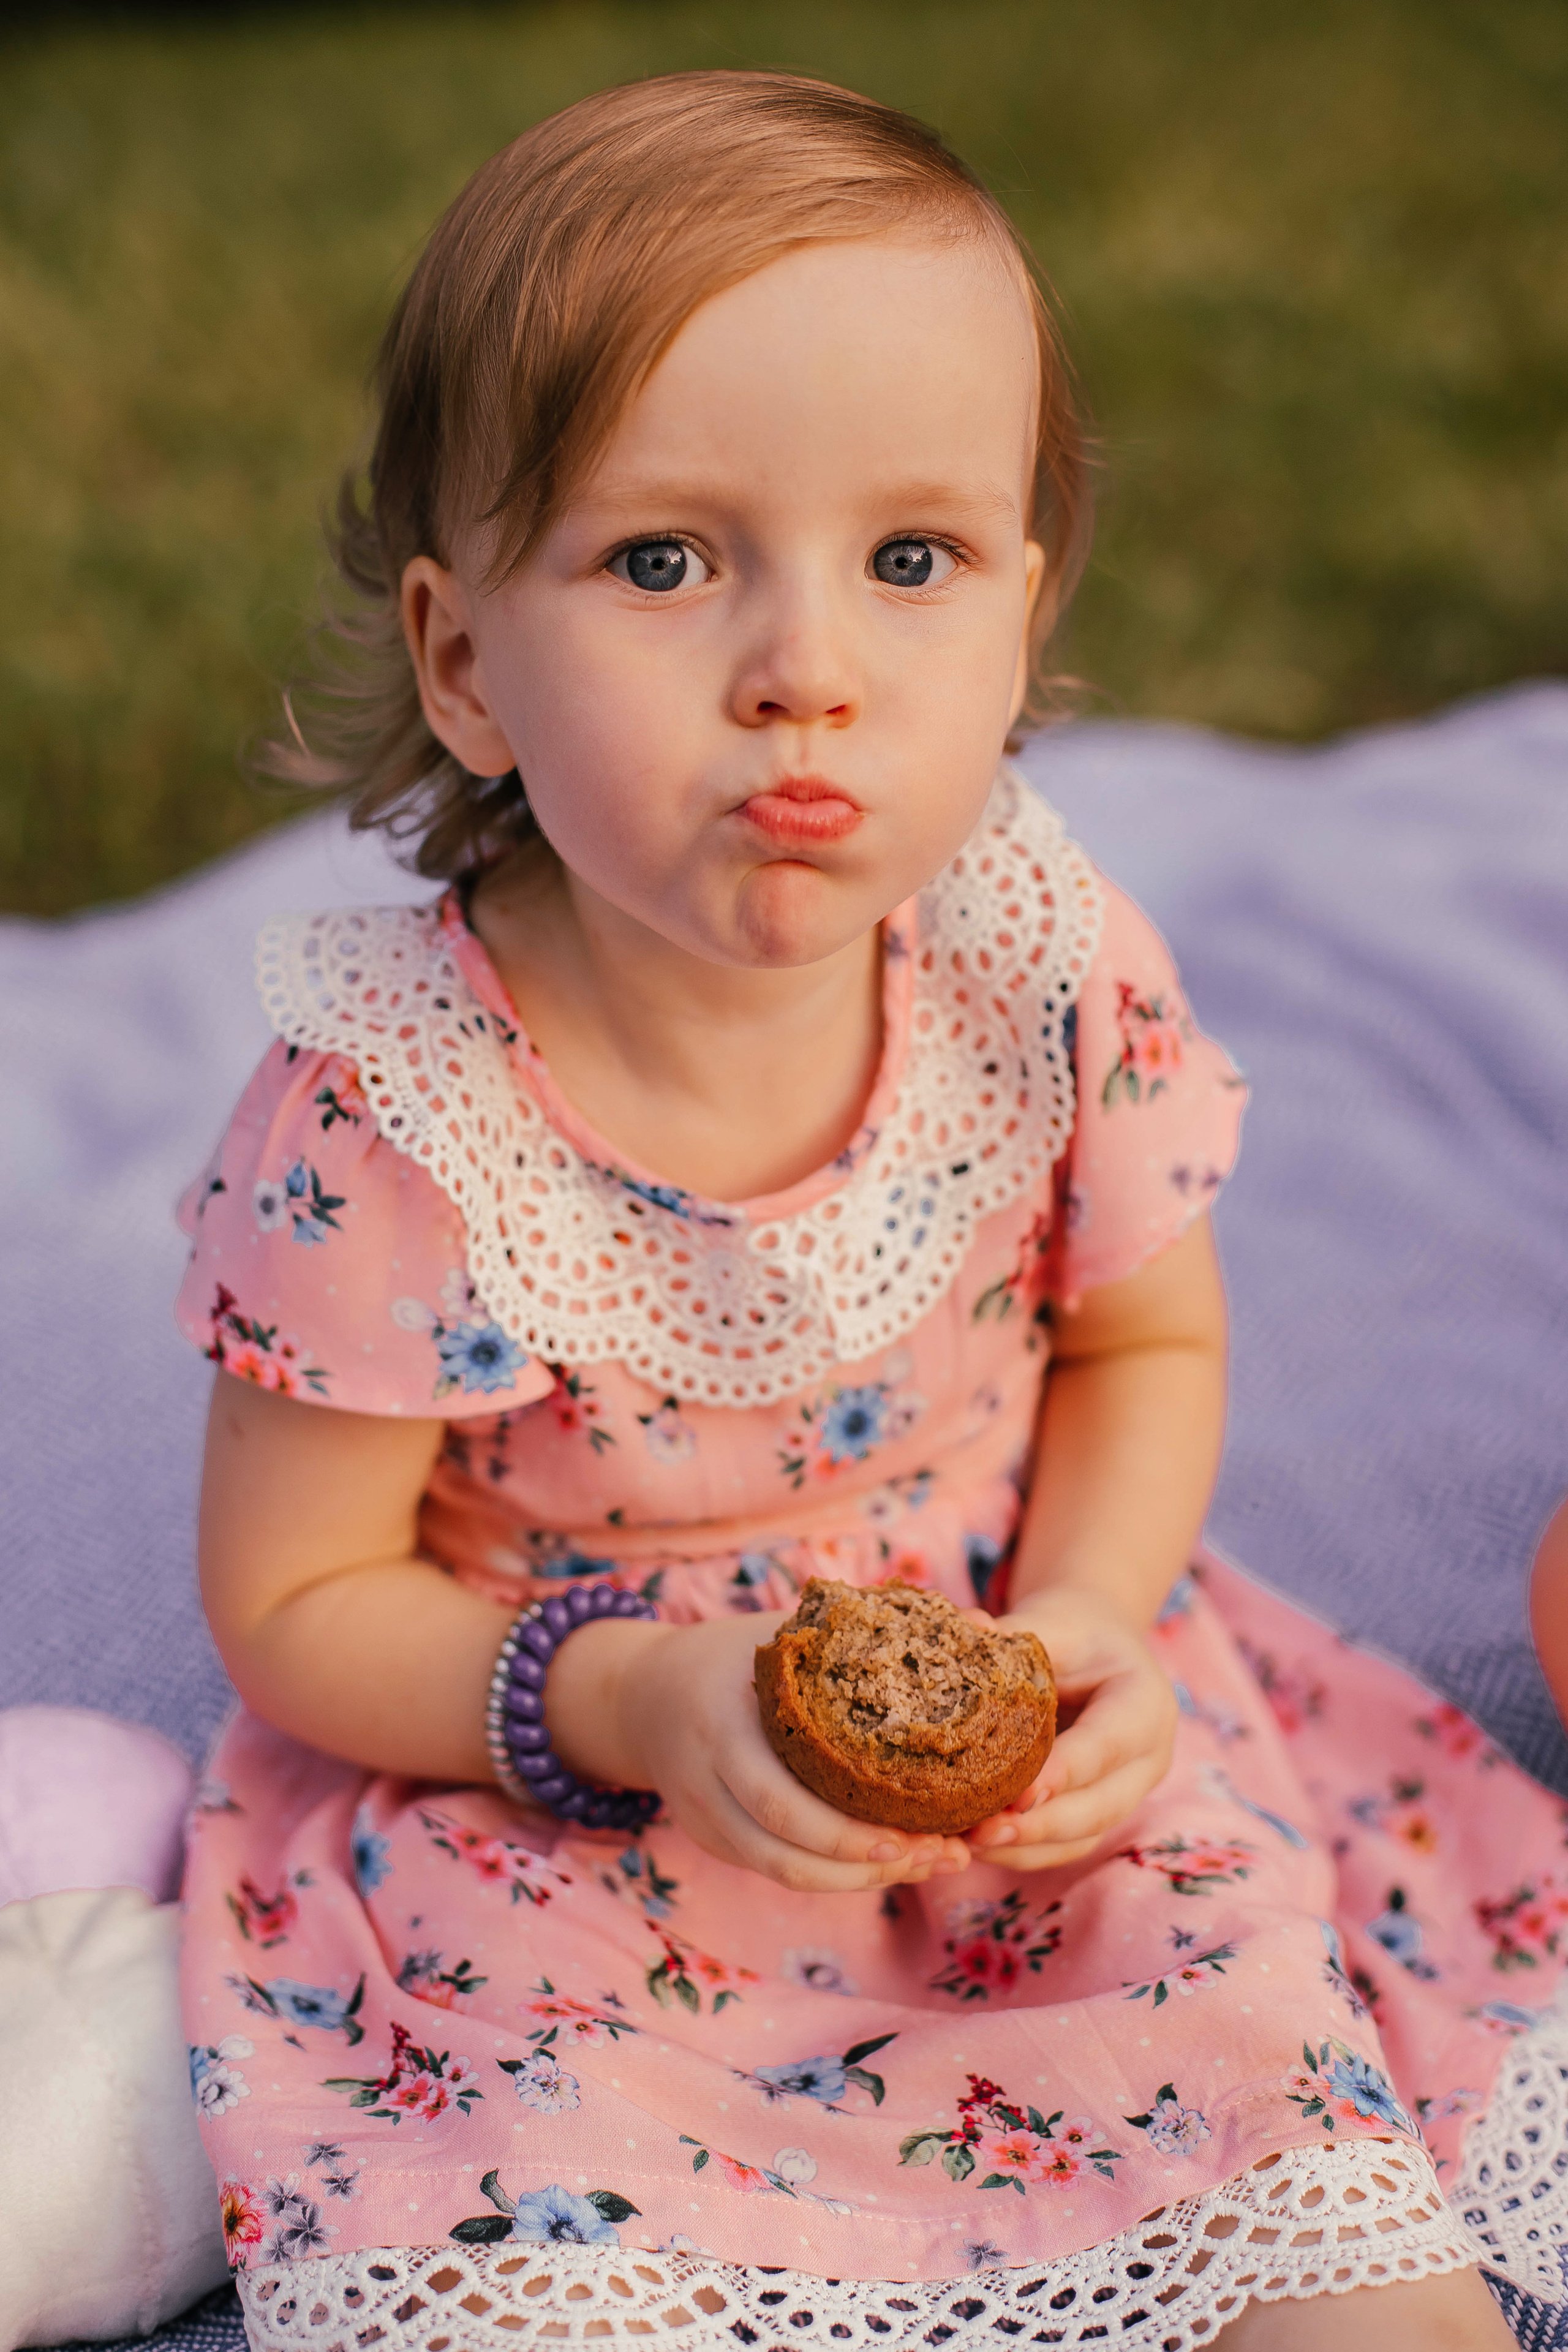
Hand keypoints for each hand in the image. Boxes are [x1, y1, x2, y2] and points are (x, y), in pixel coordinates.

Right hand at [591, 1614, 973, 1893]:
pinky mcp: (715, 1840)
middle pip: (786, 1852)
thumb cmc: (735, 1653)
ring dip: (862, 1879)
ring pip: (784, 1873)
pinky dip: (836, 1873)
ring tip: (932, 1862)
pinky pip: (779, 1868)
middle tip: (948, 1854)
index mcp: (721, 1722)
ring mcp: (706, 1819)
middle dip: (871, 1866)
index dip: (848, 1832)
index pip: (779, 1799)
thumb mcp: (783, 1631)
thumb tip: (976, 1624)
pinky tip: (891, 1859)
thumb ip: (860, 1632)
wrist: (642, 1694)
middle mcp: (706, 1780)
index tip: (923, 1832)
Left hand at [964, 1586, 1176, 1869]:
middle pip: (1101, 1805)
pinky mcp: (1097, 1813)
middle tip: (982, 1832)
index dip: (1065, 1772)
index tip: (1018, 1795)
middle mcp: (1147, 1759)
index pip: (1108, 1744)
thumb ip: (1016, 1633)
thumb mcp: (1053, 1623)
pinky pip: (1064, 1846)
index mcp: (1145, 1703)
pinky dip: (1021, 1852)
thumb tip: (967, 1627)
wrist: (1096, 1652)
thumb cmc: (1074, 1634)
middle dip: (1041, 1825)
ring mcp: (1126, 1793)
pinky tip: (973, 1847)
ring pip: (1082, 1835)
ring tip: (968, 1845)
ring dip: (1025, 1847)